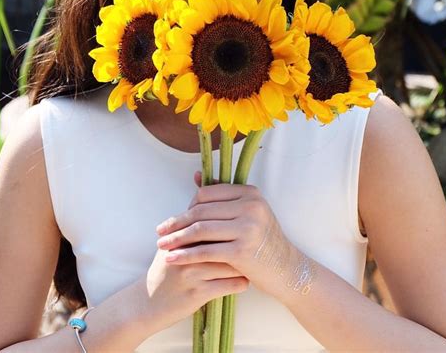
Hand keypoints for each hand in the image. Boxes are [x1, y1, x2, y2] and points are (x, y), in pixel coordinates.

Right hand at [142, 220, 249, 333]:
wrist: (148, 302)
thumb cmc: (166, 268)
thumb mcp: (174, 242)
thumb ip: (191, 224)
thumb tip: (216, 204)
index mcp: (182, 235)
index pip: (213, 221)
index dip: (232, 222)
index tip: (247, 224)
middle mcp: (186, 251)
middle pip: (223, 239)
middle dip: (242, 240)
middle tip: (256, 241)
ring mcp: (191, 272)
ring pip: (230, 263)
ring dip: (245, 263)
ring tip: (254, 261)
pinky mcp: (197, 293)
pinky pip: (228, 285)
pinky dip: (240, 282)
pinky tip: (246, 280)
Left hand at [155, 170, 303, 305]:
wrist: (286, 269)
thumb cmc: (262, 240)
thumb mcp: (248, 213)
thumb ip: (223, 196)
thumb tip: (195, 176)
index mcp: (250, 193)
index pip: (207, 194)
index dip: (187, 206)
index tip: (173, 219)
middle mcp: (250, 206)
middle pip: (201, 211)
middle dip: (177, 223)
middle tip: (159, 232)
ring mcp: (247, 228)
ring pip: (201, 230)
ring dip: (177, 238)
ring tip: (162, 245)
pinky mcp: (242, 251)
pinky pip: (206, 251)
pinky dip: (186, 255)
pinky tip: (172, 259)